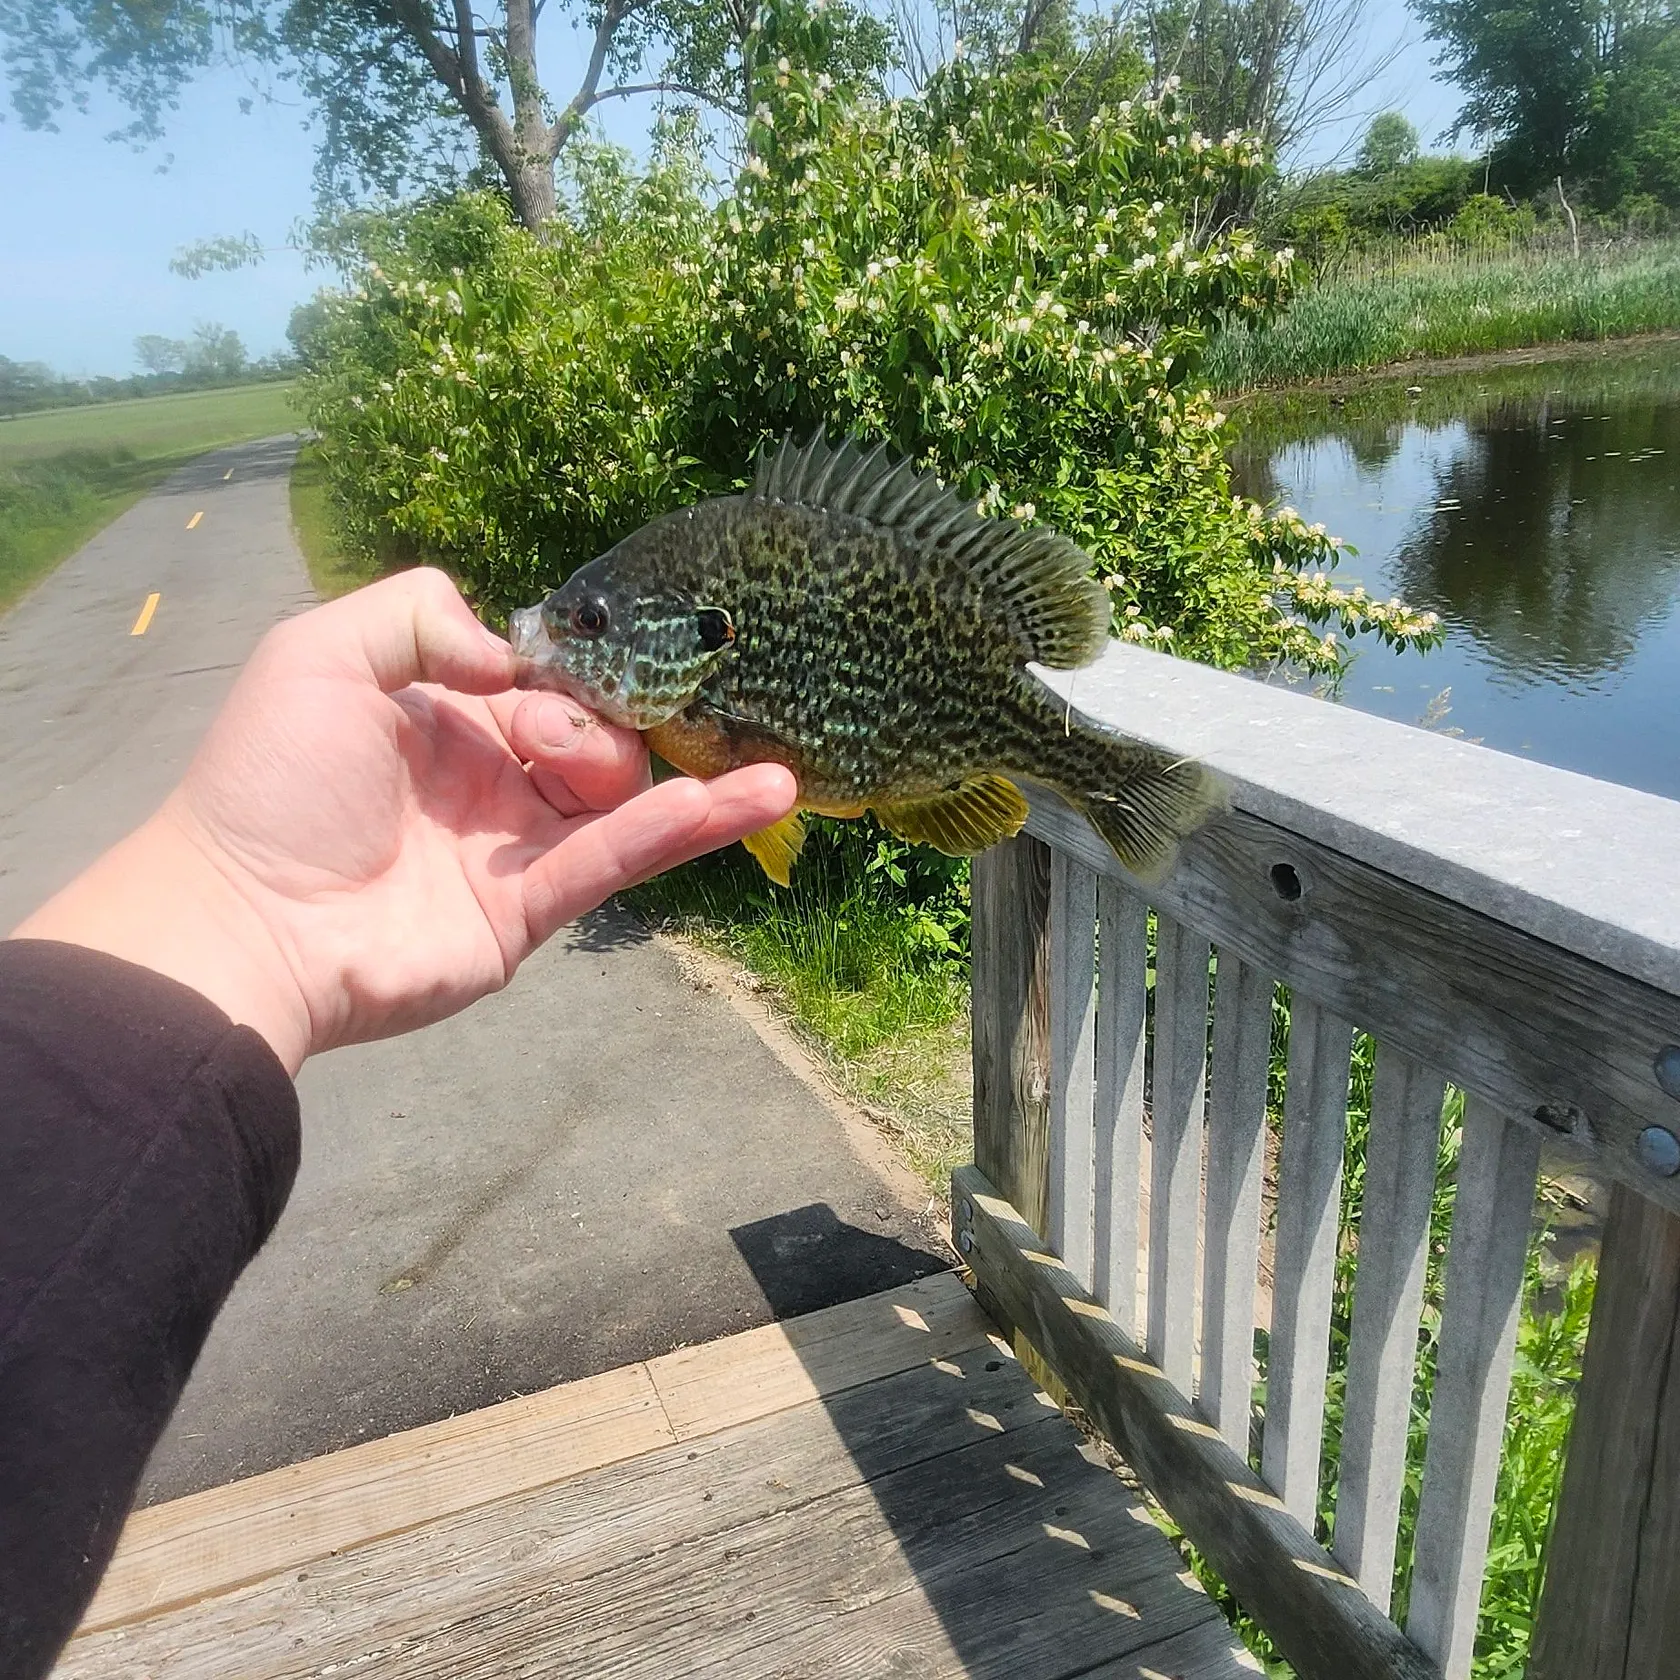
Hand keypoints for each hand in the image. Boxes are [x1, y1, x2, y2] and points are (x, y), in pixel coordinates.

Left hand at [12, 569, 795, 1073]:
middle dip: (598, 725)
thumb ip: (421, 615)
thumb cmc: (271, 780)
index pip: (542, 678)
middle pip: (592, 735)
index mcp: (442, 714)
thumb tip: (520, 658)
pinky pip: (617, 861)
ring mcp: (513, 848)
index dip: (569, 672)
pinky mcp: (531, 912)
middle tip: (547, 743)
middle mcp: (486, 778)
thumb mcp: (322, 653)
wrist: (246, 922)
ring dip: (691, 780)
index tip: (576, 671)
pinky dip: (685, 831)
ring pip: (622, 801)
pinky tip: (753, 799)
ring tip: (765, 770)